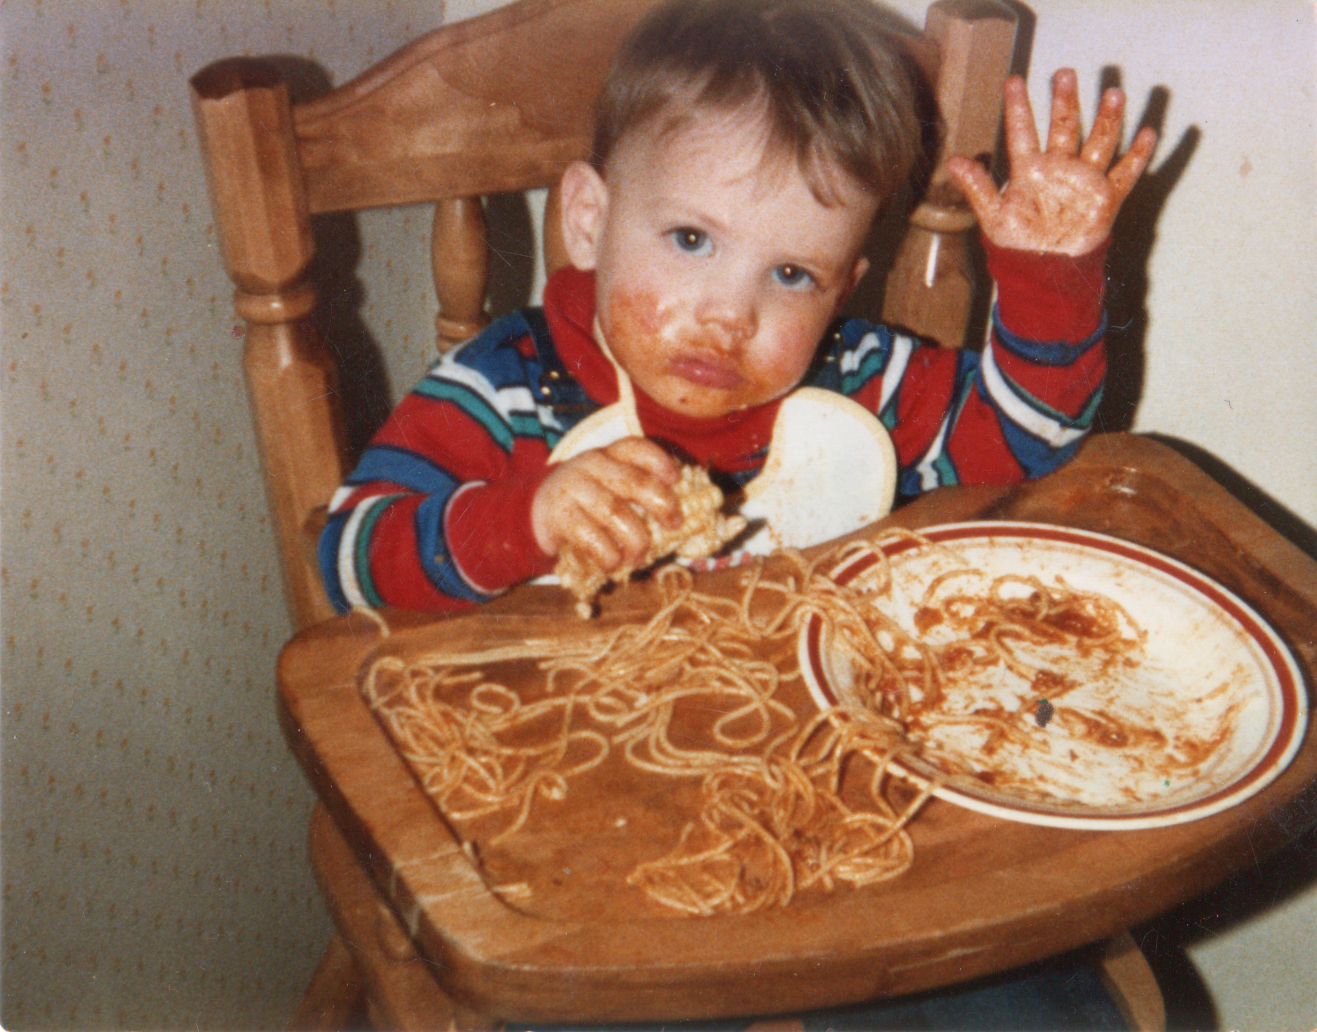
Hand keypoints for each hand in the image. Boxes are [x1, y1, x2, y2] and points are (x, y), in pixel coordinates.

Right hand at [531, 437, 681, 571]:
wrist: (532, 513)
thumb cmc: (583, 504)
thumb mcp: (606, 487)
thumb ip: (634, 493)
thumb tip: (675, 518)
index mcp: (606, 454)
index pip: (635, 447)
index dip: (659, 461)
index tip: (676, 480)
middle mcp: (590, 465)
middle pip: (634, 482)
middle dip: (661, 505)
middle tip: (674, 524)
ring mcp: (573, 488)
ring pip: (616, 513)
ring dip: (635, 540)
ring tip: (637, 557)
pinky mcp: (559, 515)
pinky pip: (592, 537)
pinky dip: (608, 555)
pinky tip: (612, 564)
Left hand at [947, 69, 1157, 256]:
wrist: (1044, 270)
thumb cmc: (1016, 243)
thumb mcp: (993, 215)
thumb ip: (977, 187)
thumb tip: (953, 161)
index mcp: (1030, 170)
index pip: (1022, 132)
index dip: (1017, 107)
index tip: (1014, 81)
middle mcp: (1058, 168)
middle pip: (1064, 127)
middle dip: (1064, 101)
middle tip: (1064, 73)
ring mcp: (1083, 180)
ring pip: (1098, 141)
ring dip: (1106, 118)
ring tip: (1113, 93)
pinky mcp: (1104, 198)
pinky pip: (1125, 173)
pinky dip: (1137, 156)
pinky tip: (1147, 133)